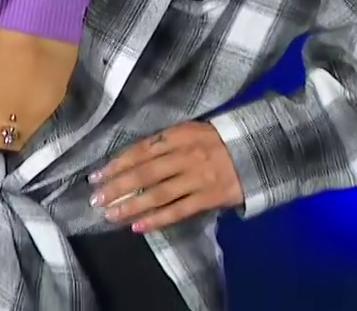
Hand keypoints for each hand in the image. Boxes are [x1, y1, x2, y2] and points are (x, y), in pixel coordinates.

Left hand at [89, 122, 243, 232]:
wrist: (260, 150)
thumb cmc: (220, 140)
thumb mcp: (193, 130)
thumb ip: (166, 142)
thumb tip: (131, 157)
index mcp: (180, 134)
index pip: (141, 150)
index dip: (116, 163)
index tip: (95, 175)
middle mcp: (186, 155)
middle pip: (144, 173)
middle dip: (117, 187)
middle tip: (96, 199)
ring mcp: (198, 177)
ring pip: (158, 194)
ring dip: (131, 205)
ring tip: (110, 214)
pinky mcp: (210, 197)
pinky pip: (178, 210)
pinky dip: (156, 219)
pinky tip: (137, 226)